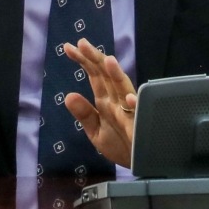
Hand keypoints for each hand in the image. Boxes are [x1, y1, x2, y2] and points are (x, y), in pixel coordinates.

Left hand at [62, 38, 137, 167]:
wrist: (140, 166)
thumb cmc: (121, 146)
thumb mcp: (96, 132)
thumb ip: (84, 114)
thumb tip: (68, 96)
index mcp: (106, 101)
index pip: (94, 76)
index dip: (83, 61)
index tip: (68, 47)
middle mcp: (117, 101)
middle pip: (106, 76)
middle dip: (96, 59)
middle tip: (82, 43)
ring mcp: (130, 111)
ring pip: (123, 89)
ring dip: (117, 76)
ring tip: (108, 60)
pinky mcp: (140, 126)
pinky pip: (139, 115)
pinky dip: (136, 106)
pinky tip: (130, 98)